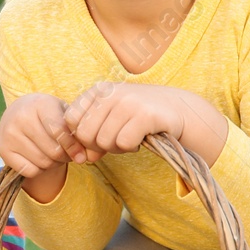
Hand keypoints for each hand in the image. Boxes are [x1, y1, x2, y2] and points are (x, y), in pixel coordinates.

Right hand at [0, 93, 99, 176]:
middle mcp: (20, 118)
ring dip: (54, 164)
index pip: (60, 131)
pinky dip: (39, 170)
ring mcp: (9, 134)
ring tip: (54, 155)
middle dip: (65, 156)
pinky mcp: (3, 150)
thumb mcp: (63, 114)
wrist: (18, 112)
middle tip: (67, 153)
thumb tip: (86, 157)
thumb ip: (77, 132)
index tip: (81, 154)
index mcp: (39, 104)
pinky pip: (30, 171)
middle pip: (53, 150)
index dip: (74, 146)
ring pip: (43, 162)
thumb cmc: (48, 114)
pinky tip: (39, 158)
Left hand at [63, 82, 226, 163]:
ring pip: (103, 141)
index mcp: (98, 90)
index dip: (81, 137)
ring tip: (130, 138)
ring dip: (117, 148)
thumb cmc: (138, 117)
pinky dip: (131, 147)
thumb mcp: (111, 122)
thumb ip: (92, 138)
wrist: (178, 110)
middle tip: (116, 141)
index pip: (70, 120)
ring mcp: (128, 102)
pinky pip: (124, 143)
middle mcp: (110, 93)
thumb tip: (84, 158)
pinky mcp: (145, 115)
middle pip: (85, 133)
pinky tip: (140, 139)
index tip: (97, 139)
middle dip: (99, 145)